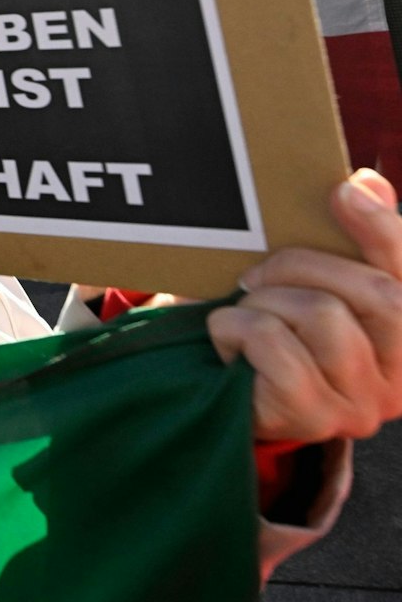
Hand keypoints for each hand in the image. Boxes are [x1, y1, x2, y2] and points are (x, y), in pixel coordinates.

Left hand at [210, 170, 401, 442]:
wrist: (216, 387)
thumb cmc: (274, 327)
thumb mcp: (309, 282)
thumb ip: (351, 239)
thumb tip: (365, 185)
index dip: (385, 229)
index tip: (344, 192)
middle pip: (380, 294)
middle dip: (304, 265)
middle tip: (254, 273)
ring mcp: (361, 405)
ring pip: (323, 314)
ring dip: (264, 302)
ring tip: (246, 313)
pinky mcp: (310, 416)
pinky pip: (273, 342)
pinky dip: (234, 327)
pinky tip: (228, 340)